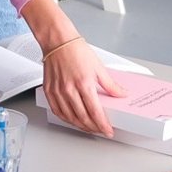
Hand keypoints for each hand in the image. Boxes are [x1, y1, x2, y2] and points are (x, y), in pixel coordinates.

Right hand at [20, 0, 126, 135]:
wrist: (58, 41)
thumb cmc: (76, 50)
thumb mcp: (98, 67)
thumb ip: (111, 84)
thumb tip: (121, 94)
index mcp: (84, 83)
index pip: (95, 112)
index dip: (103, 125)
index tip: (108, 130)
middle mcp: (69, 89)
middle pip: (83, 117)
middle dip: (93, 127)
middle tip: (100, 130)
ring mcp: (58, 91)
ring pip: (69, 117)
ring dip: (80, 126)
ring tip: (88, 127)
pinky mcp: (49, 91)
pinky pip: (57, 111)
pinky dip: (66, 119)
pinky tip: (72, 120)